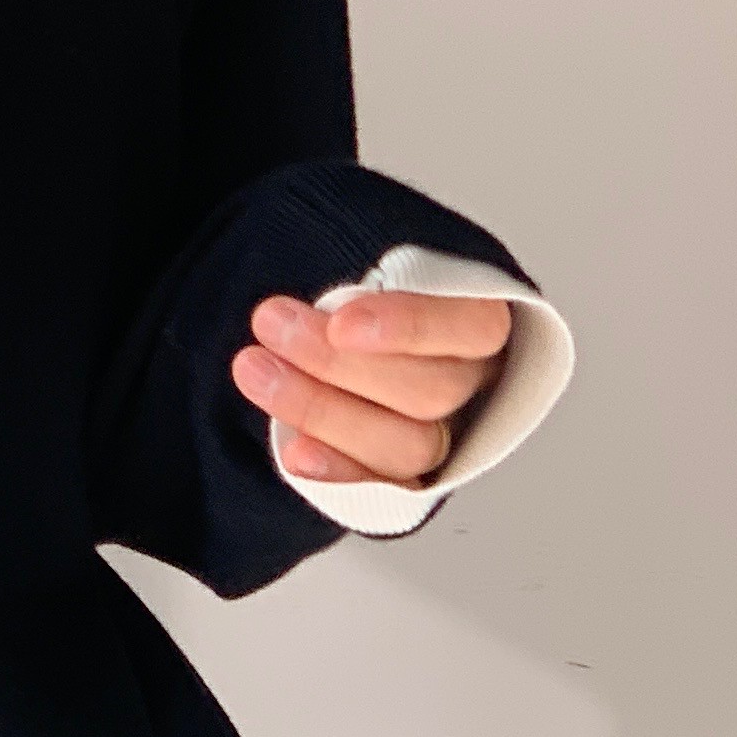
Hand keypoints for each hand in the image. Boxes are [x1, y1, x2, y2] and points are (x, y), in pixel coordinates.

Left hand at [230, 288, 511, 489]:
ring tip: (256, 370)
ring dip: (322, 410)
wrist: (337, 317)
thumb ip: (368, 263)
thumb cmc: (362, 279)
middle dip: (337, 363)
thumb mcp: (369, 249)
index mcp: (481, 319)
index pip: (470, 328)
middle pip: (430, 391)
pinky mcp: (406, 474)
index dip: (409, 327)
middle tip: (271, 323)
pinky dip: (338, 471)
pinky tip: (294, 452)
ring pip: (408, 445)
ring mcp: (445, 433)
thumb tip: (331, 291)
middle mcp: (474, 382)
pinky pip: (382, 486)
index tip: (341, 322)